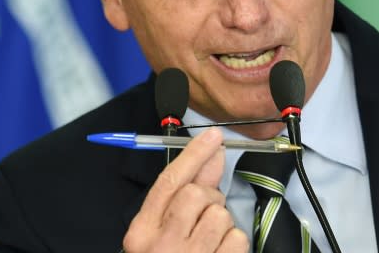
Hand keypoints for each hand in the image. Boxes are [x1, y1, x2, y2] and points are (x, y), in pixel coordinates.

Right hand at [122, 128, 249, 251]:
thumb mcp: (160, 233)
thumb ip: (183, 194)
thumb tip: (212, 155)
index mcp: (141, 233)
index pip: (169, 182)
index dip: (193, 154)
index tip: (213, 136)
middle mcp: (161, 246)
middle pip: (197, 194)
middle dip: (209, 197)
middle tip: (205, 215)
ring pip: (221, 214)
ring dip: (222, 222)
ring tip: (210, 240)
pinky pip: (237, 237)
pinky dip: (234, 242)